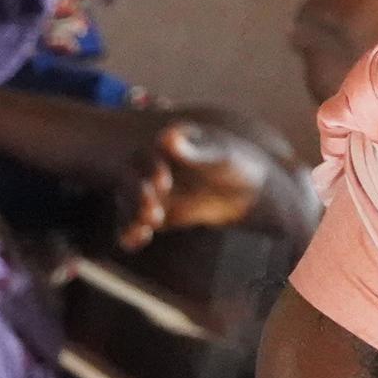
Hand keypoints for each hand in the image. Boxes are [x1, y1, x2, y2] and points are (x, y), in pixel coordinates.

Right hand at [116, 119, 277, 250]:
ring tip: (144, 230)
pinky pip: (134, 223)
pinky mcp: (154, 213)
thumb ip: (193, 153)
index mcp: (167, 146)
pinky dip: (131, 233)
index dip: (150, 168)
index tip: (164, 183)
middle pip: (130, 180)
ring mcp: (151, 190)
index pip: (147, 154)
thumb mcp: (220, 158)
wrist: (249, 192)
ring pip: (128, 203)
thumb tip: (166, 137)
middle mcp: (152, 166)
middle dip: (137, 196)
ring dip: (131, 216)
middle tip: (152, 213)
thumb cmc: (237, 167)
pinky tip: (138, 240)